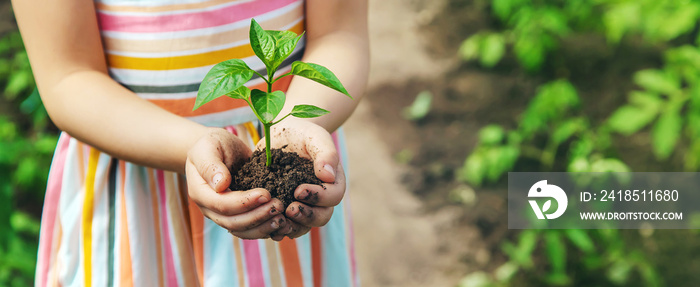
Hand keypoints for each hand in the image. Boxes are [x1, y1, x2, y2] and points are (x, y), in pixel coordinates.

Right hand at [186, 128, 291, 238]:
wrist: (219, 150)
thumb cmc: (213, 145)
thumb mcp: (209, 146)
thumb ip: (211, 165)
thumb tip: (220, 185)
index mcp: (201, 192)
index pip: (222, 204)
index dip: (244, 202)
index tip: (266, 194)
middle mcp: (210, 209)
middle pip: (233, 222)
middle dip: (258, 216)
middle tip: (279, 206)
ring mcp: (224, 215)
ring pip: (242, 230)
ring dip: (263, 227)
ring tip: (283, 219)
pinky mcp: (238, 215)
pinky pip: (250, 229)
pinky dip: (266, 230)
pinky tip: (283, 226)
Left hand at [256, 119, 346, 240]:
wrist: (282, 135)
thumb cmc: (302, 133)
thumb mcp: (315, 137)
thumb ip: (325, 153)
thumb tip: (329, 176)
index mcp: (333, 181)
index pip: (333, 196)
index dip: (318, 197)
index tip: (298, 190)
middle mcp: (321, 198)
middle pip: (322, 216)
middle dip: (307, 216)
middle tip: (289, 209)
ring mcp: (304, 205)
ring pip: (305, 226)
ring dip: (293, 227)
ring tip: (278, 222)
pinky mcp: (286, 208)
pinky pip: (287, 226)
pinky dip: (279, 229)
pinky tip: (268, 227)